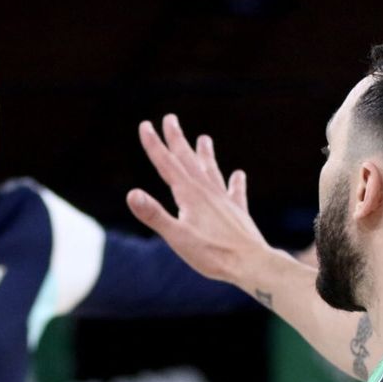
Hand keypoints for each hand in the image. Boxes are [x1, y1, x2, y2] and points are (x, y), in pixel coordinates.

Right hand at [126, 114, 271, 285]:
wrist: (251, 264)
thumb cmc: (212, 254)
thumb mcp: (177, 237)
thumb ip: (154, 215)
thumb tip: (131, 193)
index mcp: (189, 195)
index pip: (167, 164)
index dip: (154, 144)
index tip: (145, 124)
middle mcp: (207, 191)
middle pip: (188, 160)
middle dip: (177, 139)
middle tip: (170, 118)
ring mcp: (224, 200)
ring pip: (211, 171)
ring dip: (205, 154)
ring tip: (204, 138)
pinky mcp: (238, 212)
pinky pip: (235, 192)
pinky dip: (235, 182)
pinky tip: (238, 175)